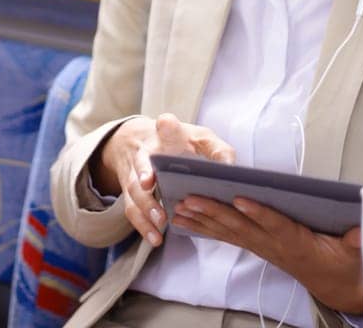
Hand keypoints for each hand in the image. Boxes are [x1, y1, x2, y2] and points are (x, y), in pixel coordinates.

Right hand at [91, 112, 235, 247]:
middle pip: (142, 160)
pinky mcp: (132, 193)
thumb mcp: (200, 139)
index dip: (166, 125)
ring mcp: (135, 173)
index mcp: (167, 134)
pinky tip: (156, 238)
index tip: (166, 124)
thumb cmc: (178, 143)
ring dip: (146, 205)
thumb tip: (231, 171)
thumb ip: (217, 151)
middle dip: (143, 171)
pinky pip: (132, 210)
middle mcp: (146, 152)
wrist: (137, 141)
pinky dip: (143, 226)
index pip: (166, 124)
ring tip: (161, 220)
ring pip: (135, 190)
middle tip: (148, 184)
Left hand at [171, 197, 362, 315]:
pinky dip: (207, 227)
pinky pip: (229, 237)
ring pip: (229, 232)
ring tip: (179, 207)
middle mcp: (274, 245)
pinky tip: (188, 220)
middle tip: (189, 198)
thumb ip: (356, 243)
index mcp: (297, 242)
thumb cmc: (343, 264)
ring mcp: (264, 248)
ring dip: (203, 219)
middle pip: (241, 227)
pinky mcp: (258, 247)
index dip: (258, 213)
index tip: (239, 198)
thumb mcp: (354, 254)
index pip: (275, 225)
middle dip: (214, 212)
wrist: (335, 287)